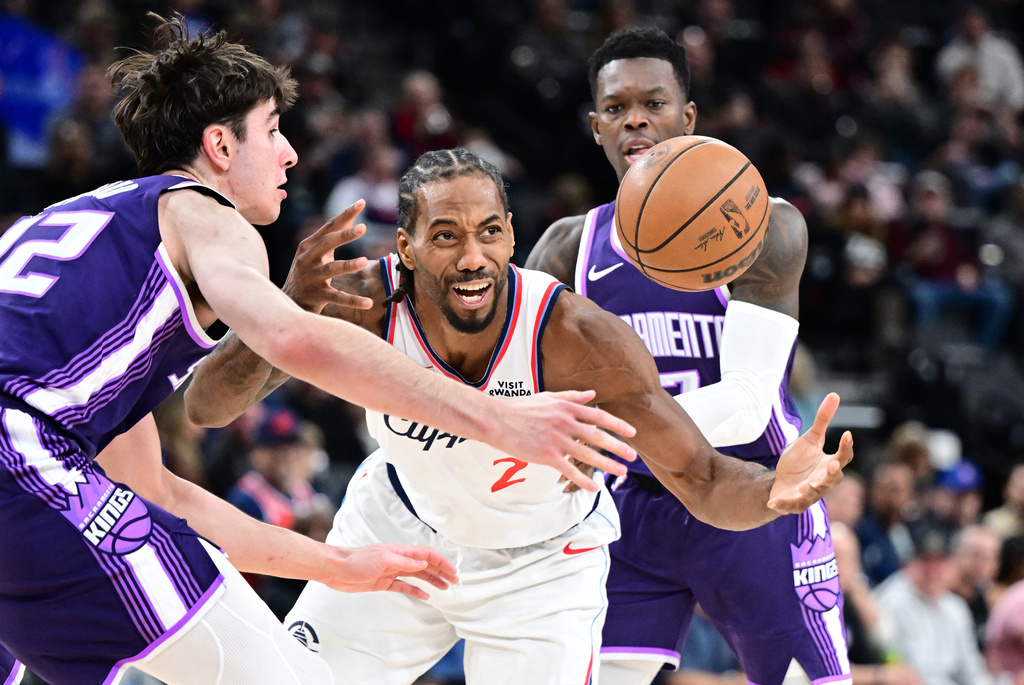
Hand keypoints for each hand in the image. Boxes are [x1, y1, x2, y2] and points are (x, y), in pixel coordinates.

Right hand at [283, 200, 374, 312]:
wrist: (288, 302)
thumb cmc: (308, 274)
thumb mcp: (317, 253)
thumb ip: (333, 237)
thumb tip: (353, 217)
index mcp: (308, 246)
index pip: (329, 226)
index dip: (345, 214)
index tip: (361, 202)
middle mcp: (307, 259)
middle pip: (326, 243)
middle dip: (344, 235)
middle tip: (364, 227)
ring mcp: (310, 278)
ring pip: (330, 269)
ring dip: (347, 265)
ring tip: (365, 261)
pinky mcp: (315, 296)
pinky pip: (336, 297)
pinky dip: (352, 300)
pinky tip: (369, 302)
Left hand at [321, 543, 458, 599]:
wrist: (336, 570)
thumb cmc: (357, 561)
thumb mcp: (382, 559)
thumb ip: (404, 562)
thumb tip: (423, 564)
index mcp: (400, 552)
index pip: (426, 555)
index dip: (441, 562)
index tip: (453, 571)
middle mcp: (398, 560)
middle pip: (425, 565)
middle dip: (441, 571)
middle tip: (454, 580)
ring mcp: (392, 571)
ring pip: (417, 576)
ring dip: (432, 580)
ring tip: (445, 588)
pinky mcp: (384, 582)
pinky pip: (405, 586)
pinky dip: (416, 590)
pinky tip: (425, 596)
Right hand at [489, 390, 636, 492]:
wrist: (497, 420)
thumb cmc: (521, 408)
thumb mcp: (548, 397)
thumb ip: (572, 397)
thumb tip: (592, 394)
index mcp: (567, 408)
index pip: (599, 416)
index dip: (617, 425)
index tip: (632, 433)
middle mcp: (565, 423)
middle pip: (598, 436)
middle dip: (618, 447)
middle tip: (633, 456)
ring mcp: (556, 440)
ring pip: (587, 454)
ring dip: (607, 464)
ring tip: (621, 471)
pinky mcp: (546, 455)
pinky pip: (569, 470)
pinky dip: (583, 480)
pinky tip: (595, 487)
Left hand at [767, 392, 852, 512]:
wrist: (781, 481)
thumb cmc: (801, 461)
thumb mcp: (810, 439)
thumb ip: (822, 420)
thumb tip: (835, 395)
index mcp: (830, 465)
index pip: (844, 456)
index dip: (846, 447)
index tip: (847, 433)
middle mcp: (823, 481)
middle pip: (833, 478)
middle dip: (832, 473)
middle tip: (832, 464)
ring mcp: (809, 494)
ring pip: (813, 494)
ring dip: (810, 490)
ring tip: (805, 485)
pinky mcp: (793, 504)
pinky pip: (789, 505)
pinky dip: (782, 505)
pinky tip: (771, 503)